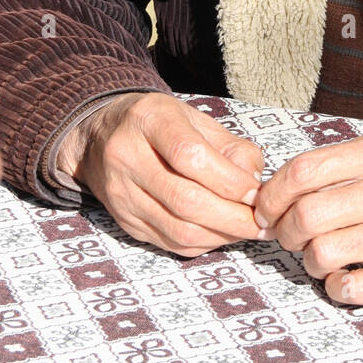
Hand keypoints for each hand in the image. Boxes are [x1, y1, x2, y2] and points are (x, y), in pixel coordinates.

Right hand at [57, 92, 273, 256]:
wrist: (100, 135)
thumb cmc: (159, 124)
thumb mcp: (195, 119)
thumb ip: (230, 147)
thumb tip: (254, 185)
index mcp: (148, 119)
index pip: (189, 155)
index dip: (229, 180)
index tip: (255, 191)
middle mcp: (127, 156)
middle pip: (184, 199)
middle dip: (232, 217)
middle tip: (262, 222)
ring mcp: (121, 193)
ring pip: (177, 229)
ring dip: (221, 235)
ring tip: (247, 229)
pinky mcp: (124, 221)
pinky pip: (169, 243)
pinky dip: (203, 244)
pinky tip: (222, 234)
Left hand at [252, 134, 362, 303]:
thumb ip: (339, 164)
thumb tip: (279, 188)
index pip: (305, 171)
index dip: (273, 193)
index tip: (265, 207)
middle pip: (308, 215)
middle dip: (283, 230)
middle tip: (286, 235)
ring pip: (324, 253)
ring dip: (307, 259)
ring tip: (316, 255)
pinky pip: (354, 290)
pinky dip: (334, 288)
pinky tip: (340, 278)